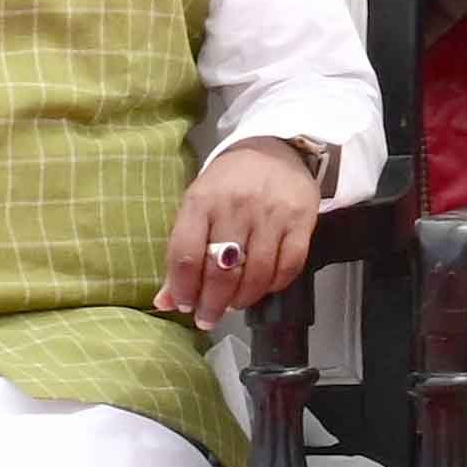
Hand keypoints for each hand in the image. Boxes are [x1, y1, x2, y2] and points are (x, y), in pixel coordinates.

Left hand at [157, 138, 338, 319]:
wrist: (276, 148)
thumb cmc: (229, 183)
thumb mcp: (198, 207)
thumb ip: (183, 253)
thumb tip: (165, 301)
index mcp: (201, 201)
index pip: (186, 256)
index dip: (183, 289)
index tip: (185, 305)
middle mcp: (235, 206)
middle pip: (221, 271)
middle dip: (212, 303)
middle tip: (208, 317)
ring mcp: (271, 214)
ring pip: (256, 274)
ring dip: (243, 298)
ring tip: (235, 303)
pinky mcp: (301, 220)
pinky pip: (289, 266)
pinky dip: (274, 285)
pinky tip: (263, 287)